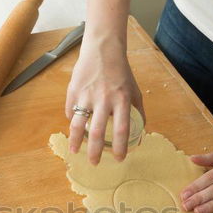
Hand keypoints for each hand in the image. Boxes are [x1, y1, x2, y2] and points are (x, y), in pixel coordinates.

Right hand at [65, 39, 143, 164]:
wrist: (102, 50)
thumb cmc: (120, 72)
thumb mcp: (134, 91)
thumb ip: (138, 112)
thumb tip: (140, 134)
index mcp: (121, 100)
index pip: (122, 129)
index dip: (121, 147)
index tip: (119, 159)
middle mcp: (104, 99)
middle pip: (98, 132)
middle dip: (96, 151)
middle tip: (95, 162)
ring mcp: (87, 95)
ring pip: (79, 124)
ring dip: (76, 141)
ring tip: (75, 152)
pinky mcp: (74, 91)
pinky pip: (71, 111)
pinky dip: (72, 122)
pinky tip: (74, 129)